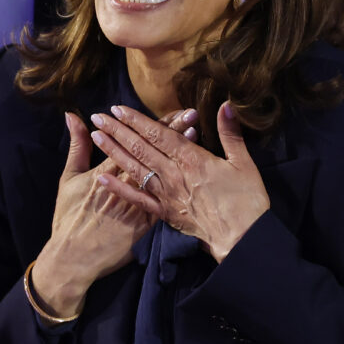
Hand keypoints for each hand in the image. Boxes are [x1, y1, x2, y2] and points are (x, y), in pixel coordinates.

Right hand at [31, 109, 197, 318]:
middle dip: (173, 132)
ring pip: (163, 173)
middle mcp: (126, 184)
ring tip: (195, 133)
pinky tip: (191, 170)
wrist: (74, 258)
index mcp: (107, 170)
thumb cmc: (69, 216)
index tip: (171, 109)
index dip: (154, 125)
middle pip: (152, 153)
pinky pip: (166, 200)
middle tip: (191, 113)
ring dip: (178, 154)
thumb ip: (77, 146)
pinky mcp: (146, 223)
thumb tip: (72, 116)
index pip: (134, 141)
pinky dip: (179, 182)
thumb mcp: (69, 178)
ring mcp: (138, 204)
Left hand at [91, 102, 269, 262]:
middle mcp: (174, 174)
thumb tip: (225, 104)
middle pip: (141, 148)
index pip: (159, 134)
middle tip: (99, 116)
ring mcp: (166, 194)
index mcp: (192, 159)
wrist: (242, 239)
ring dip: (114, 151)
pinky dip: (118, 188)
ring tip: (96, 137)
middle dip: (118, 130)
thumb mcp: (244, 163)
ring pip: (135, 169)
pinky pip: (137, 199)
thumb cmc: (247, 200)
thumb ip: (230, 133)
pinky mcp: (164, 213)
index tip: (119, 109)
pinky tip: (101, 178)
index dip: (138, 120)